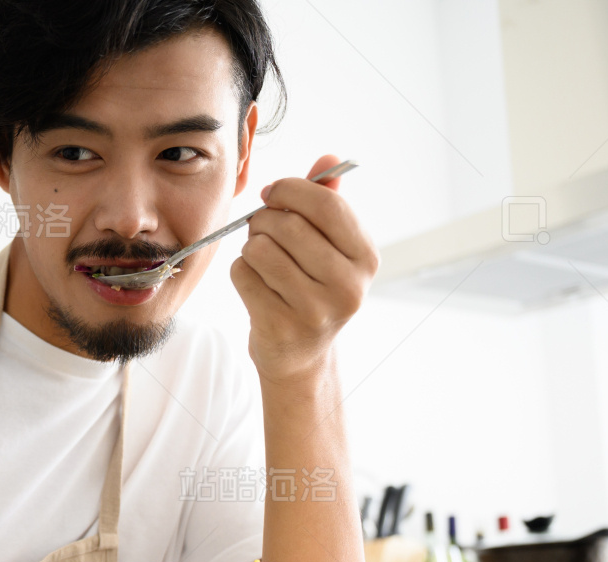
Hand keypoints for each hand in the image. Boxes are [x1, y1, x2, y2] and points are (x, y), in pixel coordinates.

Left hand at [231, 154, 378, 385]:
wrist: (302, 356)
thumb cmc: (314, 288)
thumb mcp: (331, 248)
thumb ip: (329, 202)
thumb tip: (328, 158)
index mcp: (366, 258)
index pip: (327, 205)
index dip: (291, 190)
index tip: (272, 193)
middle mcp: (347, 286)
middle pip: (288, 225)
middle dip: (264, 219)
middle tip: (261, 228)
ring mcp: (314, 310)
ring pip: (260, 249)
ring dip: (251, 246)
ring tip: (261, 258)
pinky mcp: (279, 326)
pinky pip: (243, 274)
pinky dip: (241, 272)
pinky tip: (255, 282)